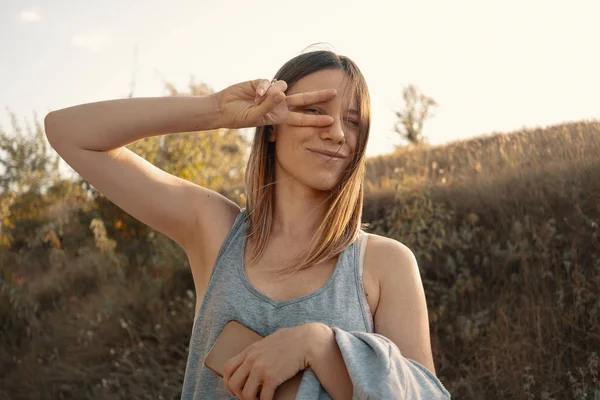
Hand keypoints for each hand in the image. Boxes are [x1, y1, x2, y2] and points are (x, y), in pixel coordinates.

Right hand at [215, 78, 336, 128]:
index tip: (331, 121)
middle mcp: (279, 104)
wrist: (223, 108)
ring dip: (272, 93)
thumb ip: (270, 105)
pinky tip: (255, 93)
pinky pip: (269, 82)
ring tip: (258, 99)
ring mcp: (272, 93)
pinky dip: (264, 87)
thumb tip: (283, 93)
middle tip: (335, 92)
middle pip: (303, 99)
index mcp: (280, 117)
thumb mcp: (256, 116)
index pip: (302, 118)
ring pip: (283, 86)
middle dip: (318, 96)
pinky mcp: (263, 82)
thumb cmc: (239, 117)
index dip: (316, 119)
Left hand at [222, 323, 316, 399]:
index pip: (228, 368)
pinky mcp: (272, 377)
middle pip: (233, 383)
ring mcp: (260, 368)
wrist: (306, 341)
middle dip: (238, 394)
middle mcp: (252, 359)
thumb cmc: (290, 340)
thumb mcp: (267, 342)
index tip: (234, 390)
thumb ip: (257, 352)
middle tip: (247, 397)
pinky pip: (263, 397)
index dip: (228, 382)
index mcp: (250, 350)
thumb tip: (253, 361)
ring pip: (245, 394)